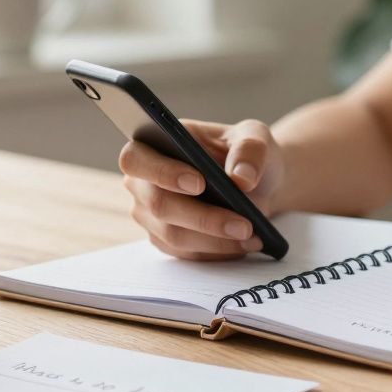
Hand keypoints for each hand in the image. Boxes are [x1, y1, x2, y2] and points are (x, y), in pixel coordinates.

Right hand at [119, 119, 284, 259]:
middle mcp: (143, 182)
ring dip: (215, 239)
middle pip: (159, 204)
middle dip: (203, 217)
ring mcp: (151, 214)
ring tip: (251, 235)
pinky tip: (245, 244)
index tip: (199, 183)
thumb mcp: (254, 138)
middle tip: (243, 224)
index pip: (136, 159)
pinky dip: (218, 250)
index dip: (162, 172)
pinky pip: (187, 253)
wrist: (255, 183)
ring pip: (174, 235)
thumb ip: (249, 150)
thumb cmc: (242, 154)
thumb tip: (241, 178)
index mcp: (152, 144)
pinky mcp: (165, 240)